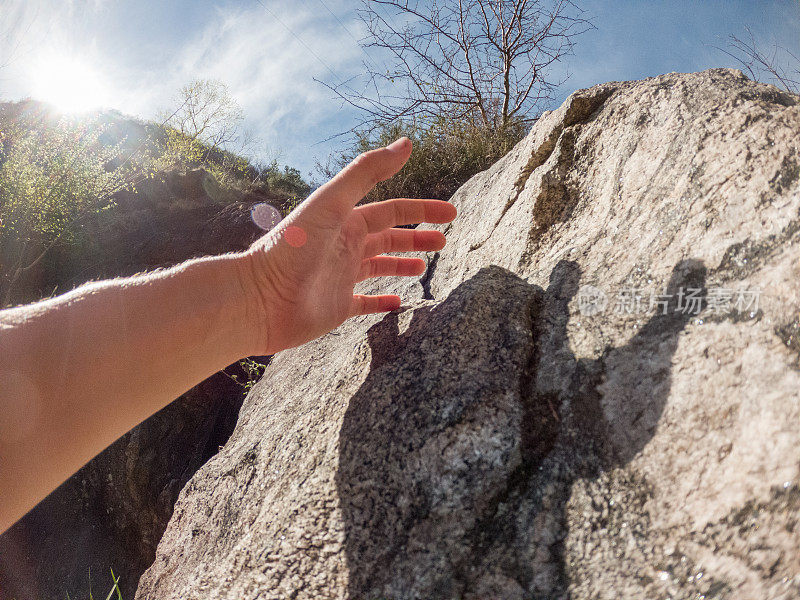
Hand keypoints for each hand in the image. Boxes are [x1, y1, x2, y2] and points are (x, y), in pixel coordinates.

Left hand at [243, 138, 456, 354]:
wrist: (261, 298)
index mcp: (347, 220)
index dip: (422, 209)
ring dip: (401, 264)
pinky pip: (365, 302)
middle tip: (444, 241)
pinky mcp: (338, 307)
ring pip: (379, 267)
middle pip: (389, 237)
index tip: (450, 212)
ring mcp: (342, 277)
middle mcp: (346, 246)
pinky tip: (398, 303)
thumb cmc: (294, 248)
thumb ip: (367, 172)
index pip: (392, 210)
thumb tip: (406, 143)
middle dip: (417, 236)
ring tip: (424, 269)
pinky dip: (382, 302)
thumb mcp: (332, 203)